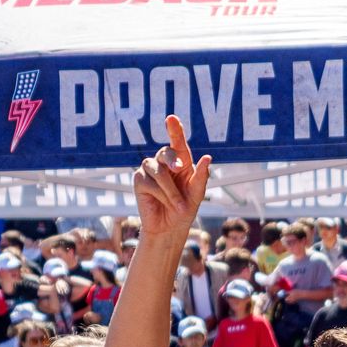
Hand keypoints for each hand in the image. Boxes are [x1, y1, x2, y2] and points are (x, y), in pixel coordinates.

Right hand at [132, 116, 212, 239]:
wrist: (170, 228)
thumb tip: (207, 157)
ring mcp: (149, 170)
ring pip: (158, 171)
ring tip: (178, 204)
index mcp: (180, 161)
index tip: (171, 118)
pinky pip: (150, 182)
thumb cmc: (185, 209)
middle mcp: (163, 162)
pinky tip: (164, 203)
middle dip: (173, 160)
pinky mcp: (139, 180)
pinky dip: (161, 195)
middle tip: (179, 169)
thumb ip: (201, 176)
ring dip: (170, 190)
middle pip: (166, 152)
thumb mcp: (197, 193)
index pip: (177, 141)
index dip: (174, 129)